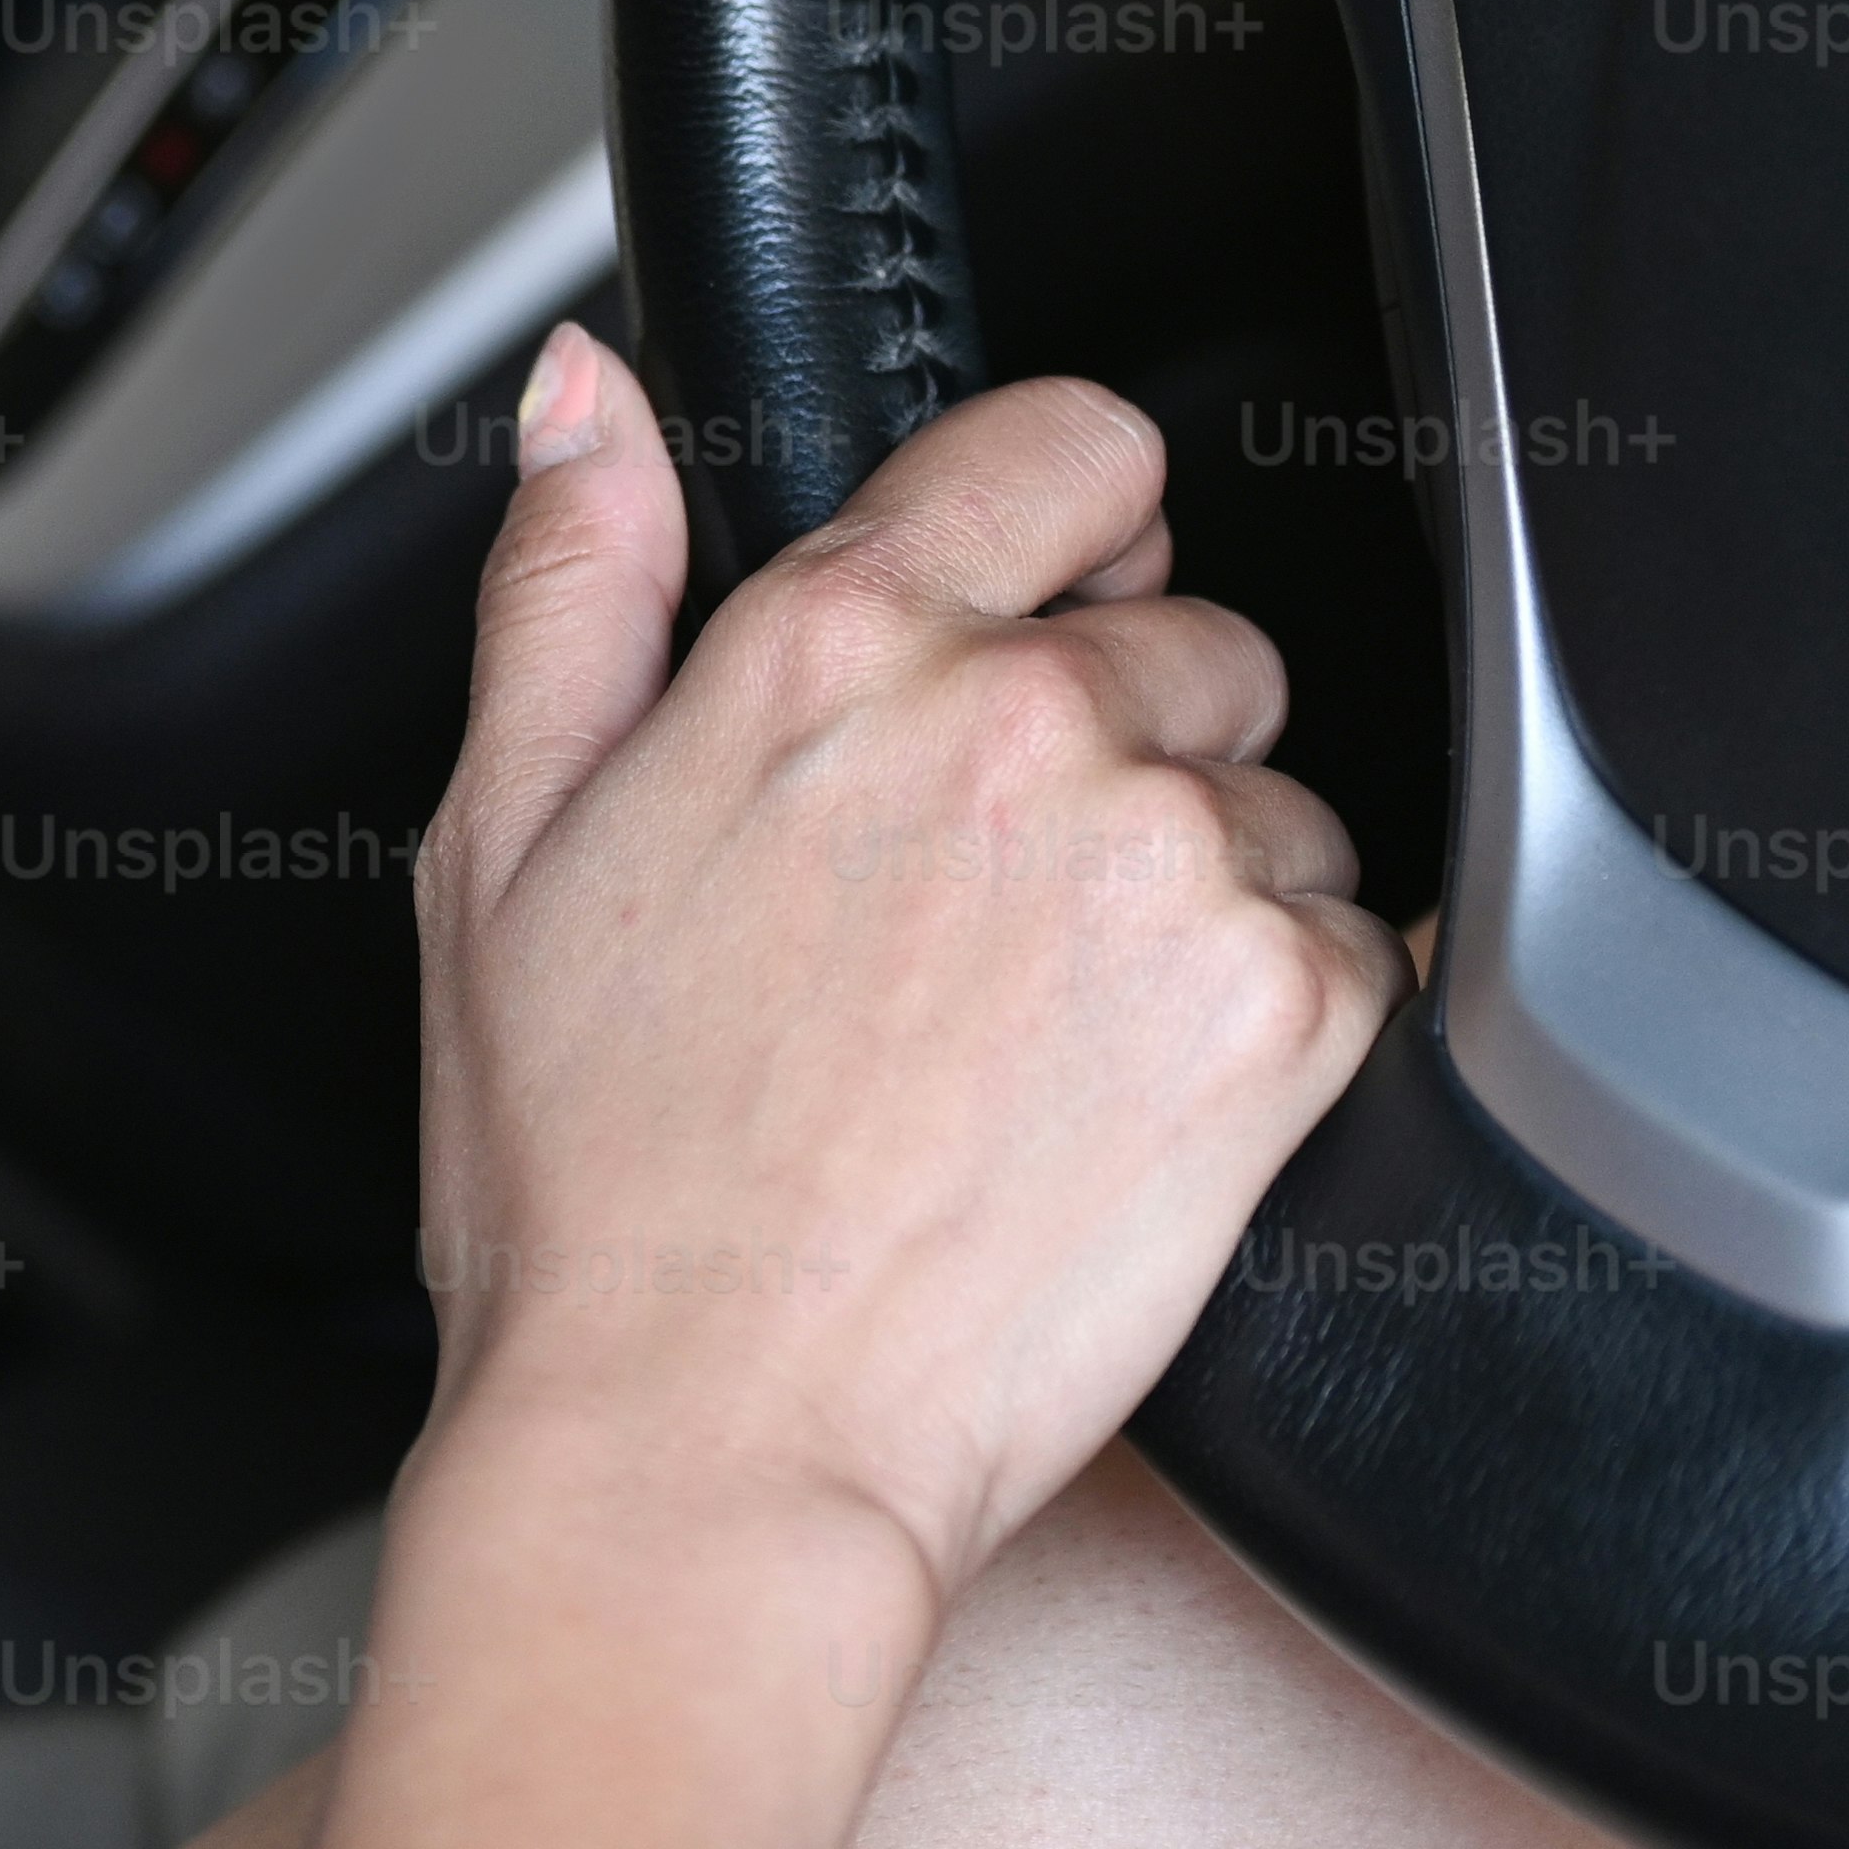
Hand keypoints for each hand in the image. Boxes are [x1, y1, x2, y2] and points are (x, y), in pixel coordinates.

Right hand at [406, 337, 1395, 1603]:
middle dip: (1132, 741)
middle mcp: (1019, 722)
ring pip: (1279, 801)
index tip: (1061, 600)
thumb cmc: (599, 1191)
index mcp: (837, 647)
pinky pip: (1352, 949)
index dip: (1076, 523)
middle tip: (1001, 913)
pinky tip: (1133, 1109)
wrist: (706, 1449)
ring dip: (1206, 890)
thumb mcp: (497, 843)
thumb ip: (574, 582)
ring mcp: (1163, 862)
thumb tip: (589, 399)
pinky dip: (1279, 1021)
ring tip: (1051, 1039)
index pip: (1074, 443)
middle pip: (1197, 634)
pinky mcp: (1275, 1016)